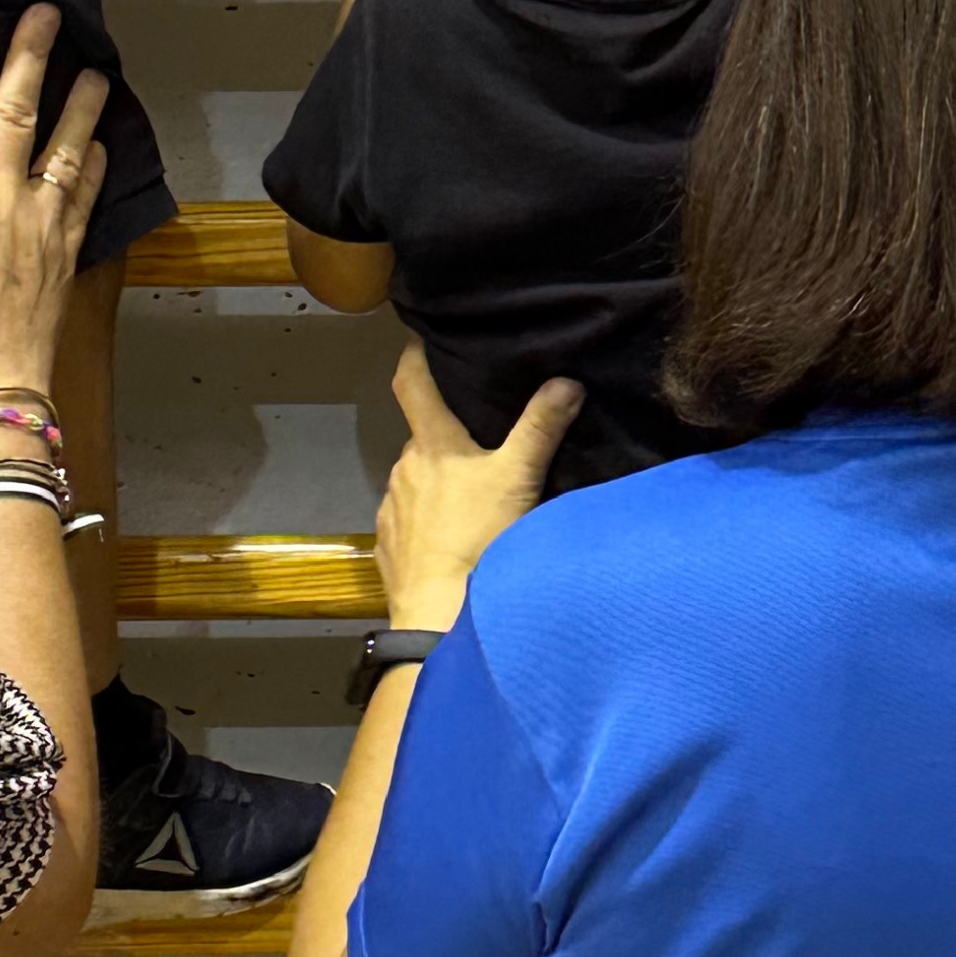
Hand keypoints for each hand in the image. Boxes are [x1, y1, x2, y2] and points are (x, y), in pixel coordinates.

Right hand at [0, 1, 108, 410]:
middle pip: (16, 110)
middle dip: (29, 56)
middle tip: (45, 14)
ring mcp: (40, 218)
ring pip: (67, 146)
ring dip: (83, 105)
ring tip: (97, 70)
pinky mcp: (67, 245)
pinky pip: (86, 195)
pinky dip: (98, 166)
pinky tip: (105, 144)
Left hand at [373, 341, 581, 630]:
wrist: (439, 615)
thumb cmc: (481, 536)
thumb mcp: (520, 478)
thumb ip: (542, 428)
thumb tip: (567, 380)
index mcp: (431, 443)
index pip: (411, 382)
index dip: (414, 357)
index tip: (420, 341)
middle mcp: (403, 467)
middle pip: (421, 436)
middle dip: (442, 433)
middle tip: (474, 436)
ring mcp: (391, 508)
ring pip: (415, 480)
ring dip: (436, 481)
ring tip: (467, 495)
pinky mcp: (388, 547)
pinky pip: (407, 521)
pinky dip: (425, 521)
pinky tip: (448, 538)